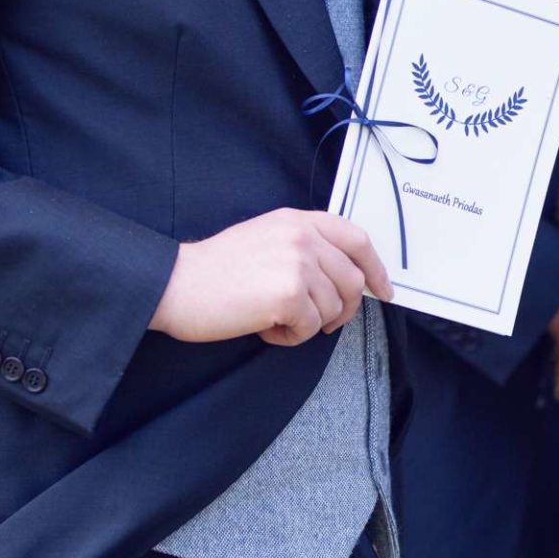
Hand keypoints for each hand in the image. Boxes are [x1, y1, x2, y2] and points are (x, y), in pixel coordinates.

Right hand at [149, 209, 393, 346]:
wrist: (175, 284)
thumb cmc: (216, 270)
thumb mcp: (267, 238)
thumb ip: (306, 248)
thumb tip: (346, 278)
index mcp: (300, 220)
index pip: (358, 240)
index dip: (376, 269)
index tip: (383, 291)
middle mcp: (303, 237)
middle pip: (352, 281)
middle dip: (342, 310)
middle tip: (317, 323)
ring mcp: (297, 264)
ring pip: (333, 309)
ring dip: (308, 324)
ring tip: (274, 319)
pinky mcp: (288, 294)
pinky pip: (310, 328)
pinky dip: (290, 337)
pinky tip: (265, 328)